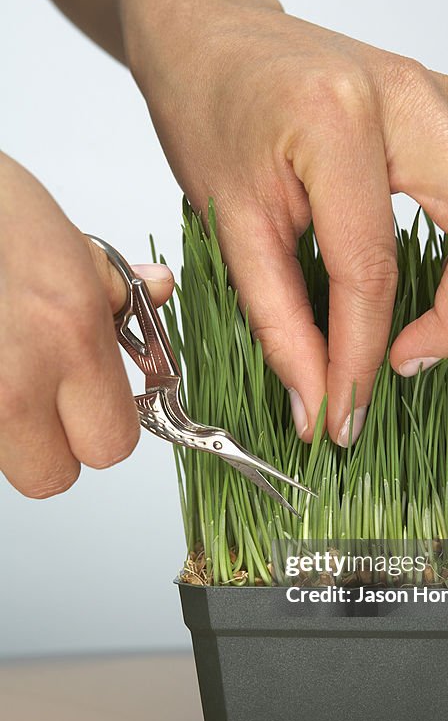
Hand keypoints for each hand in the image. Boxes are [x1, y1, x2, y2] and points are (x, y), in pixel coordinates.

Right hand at [0, 152, 173, 497]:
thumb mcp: (70, 243)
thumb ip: (119, 290)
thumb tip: (159, 291)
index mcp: (71, 334)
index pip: (113, 444)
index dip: (108, 427)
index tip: (100, 405)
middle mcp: (18, 375)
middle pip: (52, 477)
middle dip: (58, 448)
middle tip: (52, 402)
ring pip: (7, 458)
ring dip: (14, 430)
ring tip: (12, 366)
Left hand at [126, 0, 447, 445]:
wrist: (210, 38)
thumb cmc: (209, 113)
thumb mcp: (228, 224)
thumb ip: (280, 323)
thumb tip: (319, 405)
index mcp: (334, 123)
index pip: (373, 268)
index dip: (362, 357)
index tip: (347, 409)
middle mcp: (406, 95)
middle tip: (410, 354)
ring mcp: (441, 85)